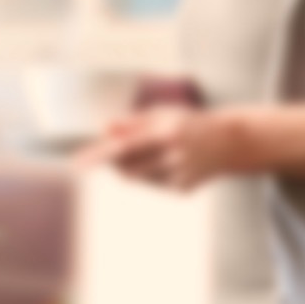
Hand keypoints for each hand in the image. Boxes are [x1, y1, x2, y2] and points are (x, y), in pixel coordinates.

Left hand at [77, 108, 234, 191]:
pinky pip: (152, 186)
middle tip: (115, 152)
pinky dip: (150, 175)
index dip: (97, 156)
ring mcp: (177, 177)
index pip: (122, 148)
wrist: (228, 143)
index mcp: (165, 134)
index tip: (76, 164)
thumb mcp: (161, 113)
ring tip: (153, 153)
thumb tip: (104, 130)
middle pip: (125, 171)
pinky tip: (169, 163)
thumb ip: (132, 122)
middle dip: (114, 164)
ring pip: (137, 180)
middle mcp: (171, 158)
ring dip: (133, 168)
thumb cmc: (189, 123)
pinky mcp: (181, 190)